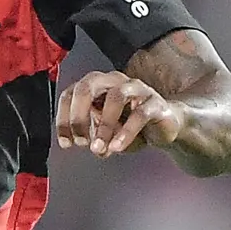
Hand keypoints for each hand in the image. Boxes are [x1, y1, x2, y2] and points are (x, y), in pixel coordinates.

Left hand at [56, 69, 189, 155]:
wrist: (166, 127)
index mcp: (97, 86)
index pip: (71, 94)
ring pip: (115, 97)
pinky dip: (126, 132)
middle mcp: (114, 81)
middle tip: (80, 142)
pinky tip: (118, 148)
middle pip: (87, 86)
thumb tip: (90, 147)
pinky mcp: (155, 102)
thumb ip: (93, 138)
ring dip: (104, 125)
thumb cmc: (131, 126)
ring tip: (100, 148)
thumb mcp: (106, 134)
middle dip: (78, 116)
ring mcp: (136, 89)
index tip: (66, 143)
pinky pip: (140, 114)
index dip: (64, 119)